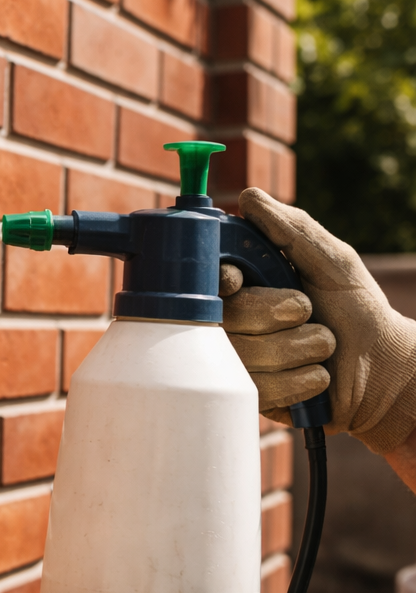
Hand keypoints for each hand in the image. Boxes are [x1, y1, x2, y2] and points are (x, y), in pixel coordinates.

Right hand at [222, 188, 415, 452]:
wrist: (382, 367)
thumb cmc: (356, 308)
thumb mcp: (333, 260)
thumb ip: (293, 229)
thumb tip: (249, 197)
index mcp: (245, 285)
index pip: (210, 279)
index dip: (223, 281)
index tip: (238, 281)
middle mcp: (232, 323)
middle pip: (232, 317)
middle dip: (281, 313)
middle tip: (308, 310)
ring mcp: (239, 362)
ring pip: (251, 355)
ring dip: (302, 349)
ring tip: (322, 346)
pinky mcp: (252, 396)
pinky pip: (266, 388)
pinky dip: (304, 380)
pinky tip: (317, 376)